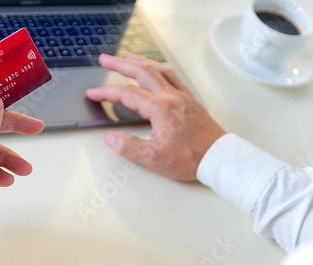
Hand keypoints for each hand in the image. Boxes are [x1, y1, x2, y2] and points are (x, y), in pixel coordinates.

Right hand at [87, 53, 225, 180]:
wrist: (218, 158)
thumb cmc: (191, 158)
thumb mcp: (154, 158)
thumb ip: (129, 146)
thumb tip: (112, 138)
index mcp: (161, 108)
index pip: (127, 94)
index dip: (107, 92)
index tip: (94, 93)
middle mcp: (172, 97)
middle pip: (142, 72)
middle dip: (120, 64)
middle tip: (106, 59)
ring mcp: (183, 97)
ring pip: (159, 71)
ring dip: (141, 62)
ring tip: (128, 58)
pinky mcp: (191, 101)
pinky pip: (173, 77)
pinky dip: (160, 70)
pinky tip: (157, 72)